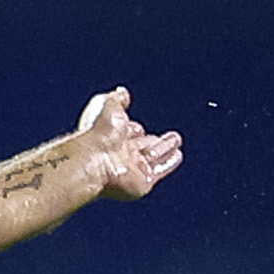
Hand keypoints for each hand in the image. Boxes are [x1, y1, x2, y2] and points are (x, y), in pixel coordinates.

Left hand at [65, 90, 184, 203]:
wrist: (96, 161)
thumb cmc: (98, 134)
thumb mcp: (107, 106)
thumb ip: (117, 99)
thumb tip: (122, 92)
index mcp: (109, 136)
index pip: (125, 131)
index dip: (131, 127)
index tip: (136, 126)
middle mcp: (121, 153)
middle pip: (141, 145)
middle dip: (152, 140)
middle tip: (164, 137)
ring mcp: (132, 168)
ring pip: (153, 156)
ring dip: (166, 149)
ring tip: (176, 141)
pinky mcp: (143, 181)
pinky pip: (160, 169)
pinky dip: (169, 162)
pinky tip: (177, 155)